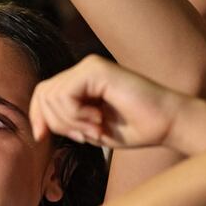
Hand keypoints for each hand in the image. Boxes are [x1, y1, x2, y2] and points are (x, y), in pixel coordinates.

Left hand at [28, 55, 194, 148]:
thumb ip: (66, 122)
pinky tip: (99, 120)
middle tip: (85, 136)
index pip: (43, 94)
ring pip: (51, 96)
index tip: (42, 138)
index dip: (37, 117)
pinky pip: (66, 95)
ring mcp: (90, 66)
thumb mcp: (90, 129)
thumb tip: (37, 127)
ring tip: (96, 130)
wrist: (168, 123)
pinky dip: (76, 115)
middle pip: (43, 94)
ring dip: (70, 122)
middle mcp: (84, 69)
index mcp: (81, 81)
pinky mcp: (96, 69)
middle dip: (56, 123)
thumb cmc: (135, 129)